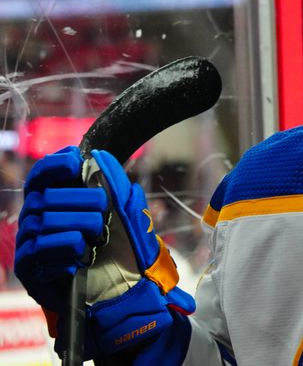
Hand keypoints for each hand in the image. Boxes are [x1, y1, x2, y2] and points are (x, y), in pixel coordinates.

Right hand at [14, 146, 194, 358]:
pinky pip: (39, 250)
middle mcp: (37, 219)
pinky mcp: (29, 270)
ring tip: (94, 241)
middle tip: (101, 218)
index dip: (54, 166)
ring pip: (44, 221)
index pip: (42, 175)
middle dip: (81, 203)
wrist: (124, 291)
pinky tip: (79, 259)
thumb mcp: (125, 212)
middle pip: (45, 197)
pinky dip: (66, 250)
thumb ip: (114, 185)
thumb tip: (100, 159)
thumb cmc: (122, 249)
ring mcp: (30, 244)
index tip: (75, 164)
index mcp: (57, 202)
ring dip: (78, 229)